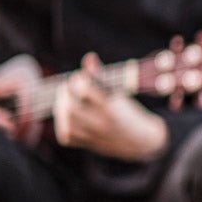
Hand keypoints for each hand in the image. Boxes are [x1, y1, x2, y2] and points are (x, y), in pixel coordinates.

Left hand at [53, 53, 168, 159]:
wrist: (139, 142)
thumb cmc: (128, 112)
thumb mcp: (119, 92)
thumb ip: (101, 75)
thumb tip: (89, 57)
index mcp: (110, 107)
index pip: (84, 88)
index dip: (80, 78)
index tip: (84, 77)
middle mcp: (101, 123)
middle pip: (69, 107)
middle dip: (66, 92)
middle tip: (72, 87)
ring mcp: (93, 136)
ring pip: (65, 121)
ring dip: (62, 107)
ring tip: (67, 101)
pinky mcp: (86, 144)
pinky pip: (66, 136)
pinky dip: (64, 125)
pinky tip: (69, 118)